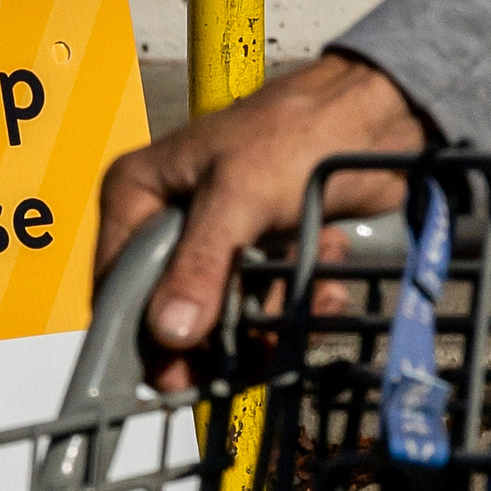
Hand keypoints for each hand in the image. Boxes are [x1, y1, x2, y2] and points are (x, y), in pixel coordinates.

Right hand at [97, 54, 434, 389]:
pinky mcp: (259, 252)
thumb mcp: (238, 196)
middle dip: (216, 335)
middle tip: (249, 361)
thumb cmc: (294, 132)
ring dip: (266, 319)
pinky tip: (325, 285)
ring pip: (222, 313)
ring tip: (301, 301)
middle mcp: (169, 220)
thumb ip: (201, 265)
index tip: (175, 376)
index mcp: (138, 194)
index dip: (141, 334)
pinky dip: (295, 303)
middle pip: (171, 308)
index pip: (117, 283)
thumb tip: (169, 333)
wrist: (373, 113)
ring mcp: (216, 239)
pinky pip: (264, 301)